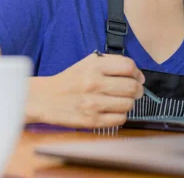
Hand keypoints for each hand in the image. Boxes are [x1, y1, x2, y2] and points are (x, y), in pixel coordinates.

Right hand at [27, 52, 144, 127]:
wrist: (45, 99)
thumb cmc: (70, 80)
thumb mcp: (88, 62)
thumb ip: (111, 62)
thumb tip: (135, 72)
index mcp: (94, 66)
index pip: (128, 67)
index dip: (138, 73)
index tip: (138, 77)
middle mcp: (94, 84)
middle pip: (132, 87)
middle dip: (138, 89)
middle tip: (135, 91)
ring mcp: (93, 104)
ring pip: (128, 104)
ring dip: (129, 103)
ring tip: (121, 101)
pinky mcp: (91, 121)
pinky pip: (120, 119)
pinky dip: (120, 115)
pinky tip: (113, 111)